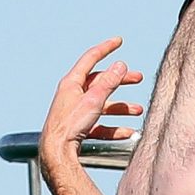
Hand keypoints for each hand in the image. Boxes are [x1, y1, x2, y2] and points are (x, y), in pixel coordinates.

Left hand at [40, 38, 143, 163]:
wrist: (57, 153)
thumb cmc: (70, 126)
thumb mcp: (94, 100)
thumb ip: (109, 82)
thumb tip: (120, 65)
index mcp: (72, 83)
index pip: (90, 58)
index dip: (106, 48)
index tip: (118, 41)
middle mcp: (72, 95)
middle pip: (100, 82)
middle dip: (121, 81)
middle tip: (138, 78)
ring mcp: (75, 112)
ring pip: (102, 104)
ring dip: (121, 107)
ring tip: (137, 110)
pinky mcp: (79, 128)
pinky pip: (100, 124)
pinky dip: (114, 127)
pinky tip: (127, 132)